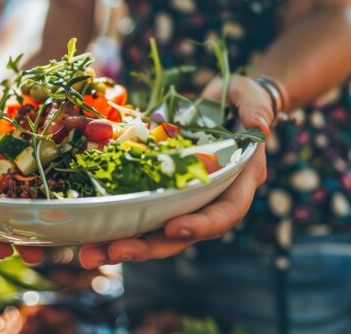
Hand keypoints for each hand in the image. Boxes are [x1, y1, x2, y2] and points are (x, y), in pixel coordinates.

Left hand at [78, 75, 270, 268]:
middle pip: (182, 235)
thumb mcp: (251, 97)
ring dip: (122, 243)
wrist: (223, 104)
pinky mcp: (162, 193)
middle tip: (113, 252)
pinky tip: (88, 233)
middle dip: (148, 246)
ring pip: (156, 232)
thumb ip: (255, 110)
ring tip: (88, 253)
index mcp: (238, 182)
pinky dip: (116, 224)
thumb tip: (261, 126)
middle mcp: (211, 198)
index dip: (201, 225)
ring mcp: (185, 199)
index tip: (172, 230)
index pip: (225, 212)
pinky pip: (140, 214)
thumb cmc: (241, 100)